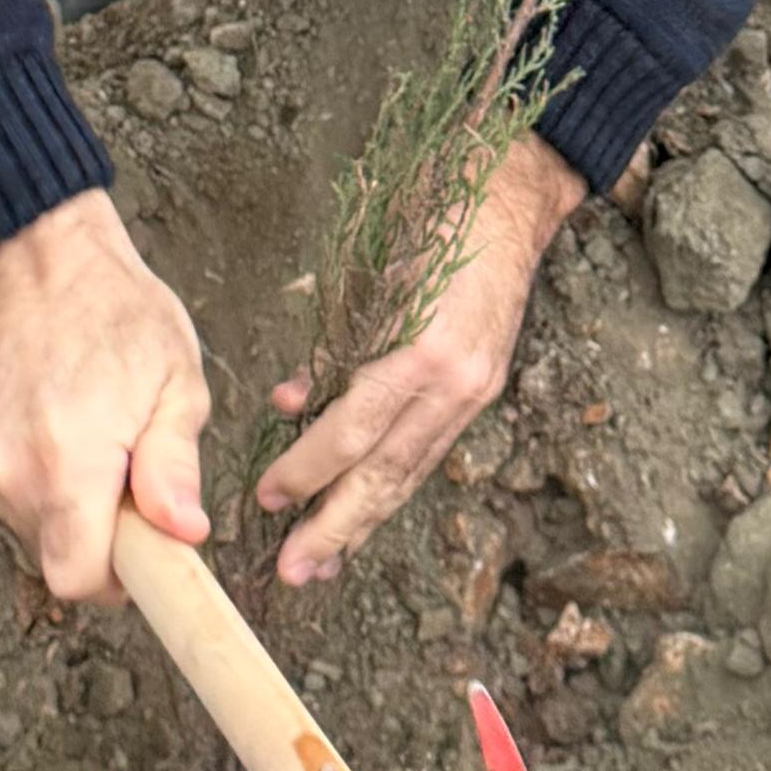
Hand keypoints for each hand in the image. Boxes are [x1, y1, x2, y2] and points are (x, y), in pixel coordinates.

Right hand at [0, 192, 209, 605]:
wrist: (27, 255)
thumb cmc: (112, 309)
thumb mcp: (173, 379)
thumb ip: (173, 466)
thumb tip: (182, 532)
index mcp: (68, 462)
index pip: (77, 579)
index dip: (116, 581)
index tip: (142, 553)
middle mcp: (9, 472)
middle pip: (55, 558)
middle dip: (96, 538)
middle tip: (125, 477)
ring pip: (28, 530)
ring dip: (63, 508)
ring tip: (88, 441)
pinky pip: (1, 496)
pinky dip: (31, 482)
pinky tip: (51, 427)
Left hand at [254, 134, 582, 586]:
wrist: (505, 198)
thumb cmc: (428, 222)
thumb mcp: (368, 275)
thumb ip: (332, 344)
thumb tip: (290, 402)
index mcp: (423, 350)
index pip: (354, 429)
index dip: (307, 468)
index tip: (265, 497)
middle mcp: (455, 382)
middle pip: (386, 472)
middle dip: (336, 527)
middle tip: (291, 571)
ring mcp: (474, 390)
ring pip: (410, 472)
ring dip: (363, 522)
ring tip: (323, 562)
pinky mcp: (481, 389)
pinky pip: (428, 450)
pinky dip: (392, 484)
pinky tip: (363, 512)